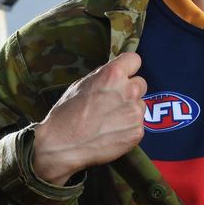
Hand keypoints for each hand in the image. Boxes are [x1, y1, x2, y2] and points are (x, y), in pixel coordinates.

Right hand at [32, 52, 147, 185]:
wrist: (62, 144)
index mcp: (114, 74)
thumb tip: (116, 72)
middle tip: (113, 102)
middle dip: (130, 91)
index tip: (122, 76)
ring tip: (109, 120)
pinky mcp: (137, 132)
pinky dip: (128, 129)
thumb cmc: (67, 113)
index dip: (127, 68)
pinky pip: (137, 125)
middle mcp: (129, 90)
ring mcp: (135, 112)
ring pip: (140, 105)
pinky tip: (111, 133)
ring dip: (130, 110)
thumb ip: (104, 76)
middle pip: (141, 84)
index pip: (135, 60)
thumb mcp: (82, 84)